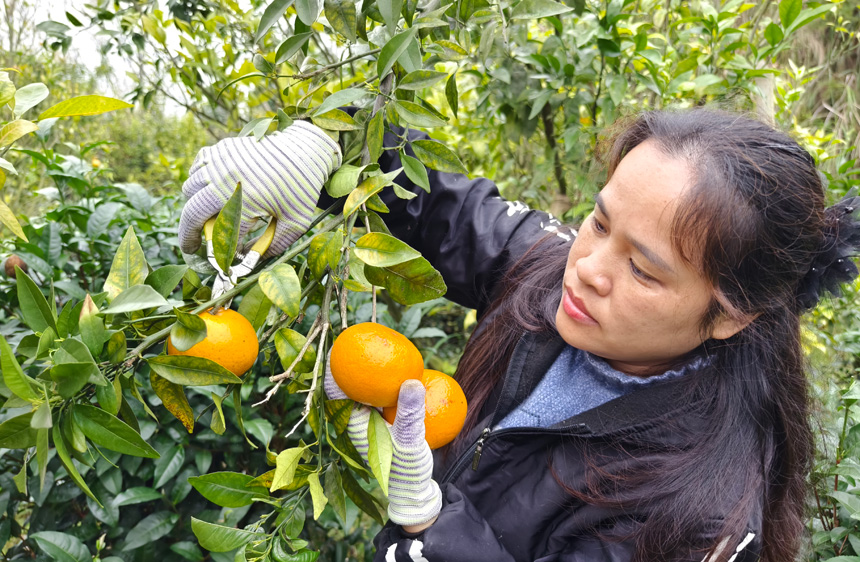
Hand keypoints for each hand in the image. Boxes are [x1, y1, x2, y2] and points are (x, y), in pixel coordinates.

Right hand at [178, 121, 341, 258]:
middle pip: (193, 213)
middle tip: (191, 246)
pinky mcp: (221, 149)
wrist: (304, 150)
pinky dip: (196, 182)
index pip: (224, 235)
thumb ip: (276, 245)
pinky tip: (207, 191)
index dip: (222, 251)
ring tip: (204, 216)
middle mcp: (229, 181)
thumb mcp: (297, 222)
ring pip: (190, 189)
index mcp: (249, 201)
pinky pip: (196, 168)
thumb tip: (253, 259)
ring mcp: (222, 162)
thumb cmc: (302, 188)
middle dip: (188, 234)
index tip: (222, 258)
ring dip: (193, 206)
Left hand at [324, 360, 441, 526]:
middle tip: (355, 338)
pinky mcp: (380, 424)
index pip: (334, 391)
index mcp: (352, 426)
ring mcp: (367, 423)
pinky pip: (378, 398)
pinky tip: (399, 372)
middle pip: (345, 387)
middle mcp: (355, 422)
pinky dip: (383, 384)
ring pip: (360, 392)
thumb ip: (410, 413)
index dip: (331, 368)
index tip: (337, 345)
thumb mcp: (411, 442)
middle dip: (346, 364)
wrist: (413, 490)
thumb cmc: (407, 470)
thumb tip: (410, 381)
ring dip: (364, 373)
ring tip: (374, 347)